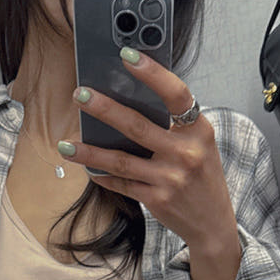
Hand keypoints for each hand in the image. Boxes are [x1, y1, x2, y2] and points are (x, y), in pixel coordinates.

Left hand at [58, 48, 238, 254]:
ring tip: (65, 143)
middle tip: (79, 94)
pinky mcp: (157, 200)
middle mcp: (186, 153)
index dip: (152, 73)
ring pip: (121, 160)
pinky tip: (86, 167)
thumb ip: (175, 126)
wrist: (214, 224)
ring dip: (89, 150)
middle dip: (104, 108)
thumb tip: (129, 101)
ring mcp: (170, 179)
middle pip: (137, 126)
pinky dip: (103, 175)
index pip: (175, 94)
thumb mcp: (201, 145)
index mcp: (199, 131)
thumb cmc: (203, 177)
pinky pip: (122, 184)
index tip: (126, 55)